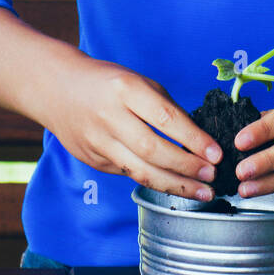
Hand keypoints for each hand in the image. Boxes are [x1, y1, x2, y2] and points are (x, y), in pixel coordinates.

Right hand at [43, 59, 222, 200]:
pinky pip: (129, 173)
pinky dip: (155, 181)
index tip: (216, 154)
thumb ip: (165, 108)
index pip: (165, 119)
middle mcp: (110, 117)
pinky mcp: (93, 160)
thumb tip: (198, 140)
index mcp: (126, 90)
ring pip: (141, 171)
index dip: (193, 139)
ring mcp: (98, 142)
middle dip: (187, 167)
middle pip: (153, 150)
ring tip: (203, 192)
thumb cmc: (107, 82)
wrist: (57, 88)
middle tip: (213, 177)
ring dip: (176, 185)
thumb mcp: (139, 82)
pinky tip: (175, 186)